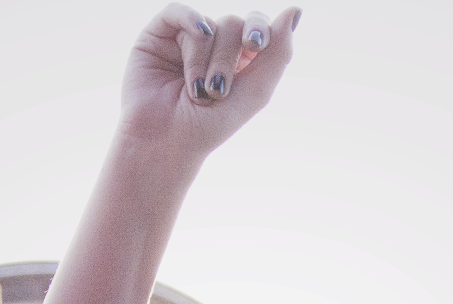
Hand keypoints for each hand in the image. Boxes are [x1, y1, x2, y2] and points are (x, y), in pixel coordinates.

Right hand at [118, 5, 297, 159]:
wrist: (165, 142)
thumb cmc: (208, 126)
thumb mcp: (255, 92)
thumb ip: (279, 52)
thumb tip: (294, 9)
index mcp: (239, 60)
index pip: (256, 27)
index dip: (258, 30)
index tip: (255, 46)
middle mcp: (212, 46)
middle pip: (233, 24)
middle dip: (227, 58)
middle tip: (218, 90)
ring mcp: (185, 40)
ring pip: (207, 25)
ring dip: (204, 61)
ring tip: (196, 92)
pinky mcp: (157, 36)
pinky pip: (177, 11)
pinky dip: (189, 19)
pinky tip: (195, 35)